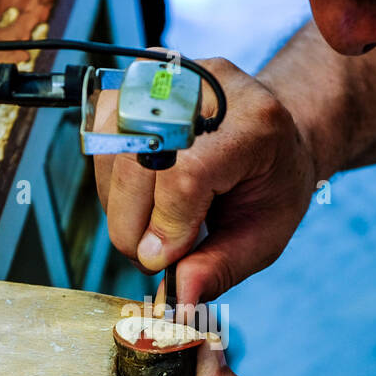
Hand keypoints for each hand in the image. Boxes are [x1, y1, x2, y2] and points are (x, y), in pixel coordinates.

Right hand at [92, 57, 319, 303]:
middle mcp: (208, 87)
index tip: (162, 261)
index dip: (166, 226)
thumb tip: (180, 299)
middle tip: (153, 255)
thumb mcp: (264, 235)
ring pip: (111, 148)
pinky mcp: (138, 79)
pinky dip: (111, 180)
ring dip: (119, 205)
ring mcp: (169, 76)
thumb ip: (221, 267)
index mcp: (253, 122)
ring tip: (152, 226)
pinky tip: (142, 197)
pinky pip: (102, 135)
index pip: (187, 174)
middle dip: (134, 224)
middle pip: (139, 162)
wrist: (274, 132)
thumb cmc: (271, 184)